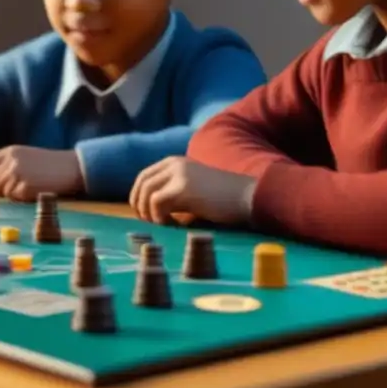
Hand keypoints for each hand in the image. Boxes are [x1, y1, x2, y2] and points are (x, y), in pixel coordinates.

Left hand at [0, 146, 82, 201]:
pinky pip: (13, 198)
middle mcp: (10, 160)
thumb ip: (5, 166)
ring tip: (29, 187)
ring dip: (12, 194)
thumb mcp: (24, 157)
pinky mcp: (24, 186)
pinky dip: (21, 199)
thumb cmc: (48, 165)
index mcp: (8, 151)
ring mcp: (17, 173)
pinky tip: (34, 191)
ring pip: (2, 192)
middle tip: (19, 189)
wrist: (71, 167)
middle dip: (0, 189)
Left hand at [130, 156, 254, 225]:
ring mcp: (178, 173)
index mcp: (175, 162)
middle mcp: (174, 163)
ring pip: (147, 193)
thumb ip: (172, 193)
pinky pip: (157, 202)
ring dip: (151, 213)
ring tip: (165, 225)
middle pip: (142, 184)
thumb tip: (147, 211)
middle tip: (151, 224)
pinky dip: (159, 217)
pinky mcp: (183, 187)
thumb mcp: (192, 190)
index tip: (146, 216)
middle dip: (140, 206)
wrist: (247, 197)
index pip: (144, 176)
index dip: (139, 197)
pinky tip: (173, 225)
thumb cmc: (222, 200)